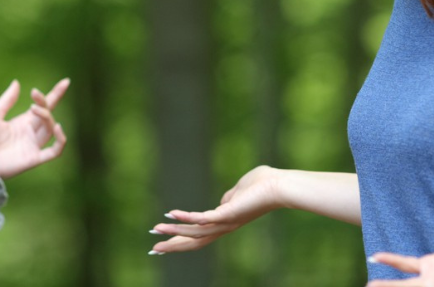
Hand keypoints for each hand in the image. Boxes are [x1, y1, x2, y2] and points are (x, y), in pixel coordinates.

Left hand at [0, 78, 68, 178]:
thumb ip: (7, 100)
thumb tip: (17, 82)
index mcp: (23, 122)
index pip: (45, 106)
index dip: (56, 94)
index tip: (66, 82)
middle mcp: (31, 133)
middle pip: (48, 115)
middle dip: (46, 103)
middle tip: (35, 95)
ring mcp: (33, 145)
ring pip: (50, 129)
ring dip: (47, 116)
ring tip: (34, 108)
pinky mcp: (34, 158)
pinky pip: (55, 151)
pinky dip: (60, 140)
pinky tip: (57, 127)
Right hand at [149, 165, 283, 254]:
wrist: (280, 186)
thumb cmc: (264, 184)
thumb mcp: (241, 191)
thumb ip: (230, 198)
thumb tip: (224, 200)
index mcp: (226, 221)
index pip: (200, 234)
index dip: (182, 238)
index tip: (164, 242)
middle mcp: (225, 226)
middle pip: (195, 241)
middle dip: (173, 245)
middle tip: (153, 249)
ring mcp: (226, 221)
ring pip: (195, 233)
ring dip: (174, 232)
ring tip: (155, 230)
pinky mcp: (227, 214)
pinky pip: (202, 218)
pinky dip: (185, 217)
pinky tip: (170, 213)